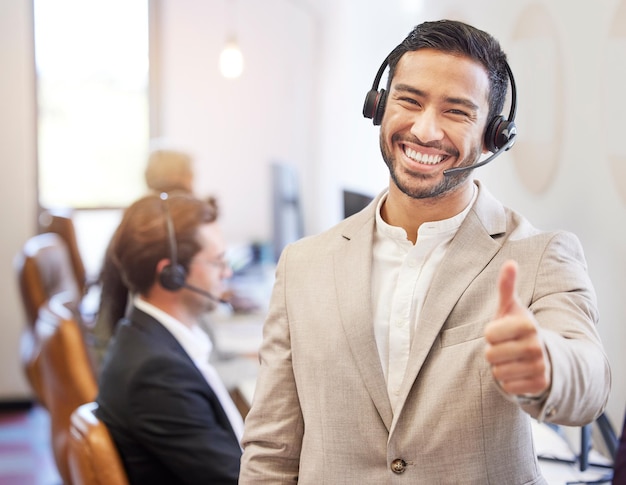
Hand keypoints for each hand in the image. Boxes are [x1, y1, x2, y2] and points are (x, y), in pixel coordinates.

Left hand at [484, 260, 550, 397]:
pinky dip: (509, 382)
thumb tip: (510, 262)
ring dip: (500, 367)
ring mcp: (540, 367)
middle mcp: (537, 346)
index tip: (503, 331)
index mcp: (528, 325)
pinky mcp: (539, 385)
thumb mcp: (510, 307)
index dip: (491, 334)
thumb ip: (507, 286)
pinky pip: (507, 386)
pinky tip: (519, 373)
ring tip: (513, 359)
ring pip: (498, 372)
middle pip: (491, 355)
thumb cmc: (517, 328)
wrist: (542, 355)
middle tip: (507, 347)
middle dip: (494, 352)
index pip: (489, 334)